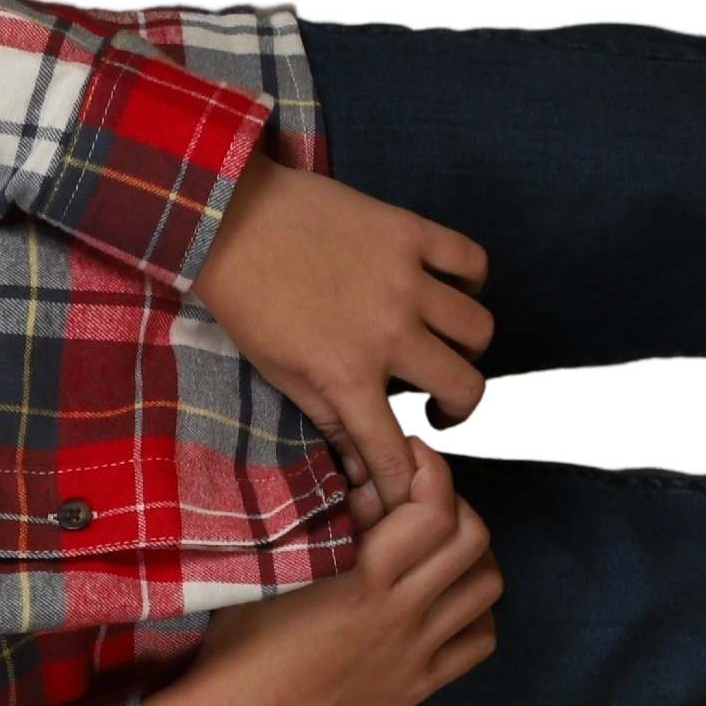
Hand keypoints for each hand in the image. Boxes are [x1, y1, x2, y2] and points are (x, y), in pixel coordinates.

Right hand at [143, 429, 502, 705]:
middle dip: (456, 504)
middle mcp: (401, 617)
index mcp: (362, 583)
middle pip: (473, 541)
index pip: (433, 512)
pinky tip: (444, 601)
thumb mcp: (271, 575)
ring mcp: (415, 655)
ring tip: (438, 546)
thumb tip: (365, 490)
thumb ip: (323, 530)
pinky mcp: (416, 687)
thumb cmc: (239, 650)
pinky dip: (475, 612)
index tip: (411, 456)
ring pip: (487, 589)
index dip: (432, 471)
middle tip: (423, 497)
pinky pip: (478, 643)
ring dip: (472, 556)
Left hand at [190, 154, 495, 529]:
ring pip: (478, 327)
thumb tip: (359, 462)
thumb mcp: (276, 372)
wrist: (227, 220)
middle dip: (458, 405)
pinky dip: (470, 279)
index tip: (413, 486)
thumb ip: (326, 416)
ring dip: (467, 345)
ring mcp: (406, 280)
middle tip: (441, 400)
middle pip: (464, 386)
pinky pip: (473, 261)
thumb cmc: (245, 300)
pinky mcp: (410, 232)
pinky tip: (447, 287)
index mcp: (347, 375)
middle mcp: (388, 333)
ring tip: (444, 343)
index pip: (396, 449)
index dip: (407, 480)